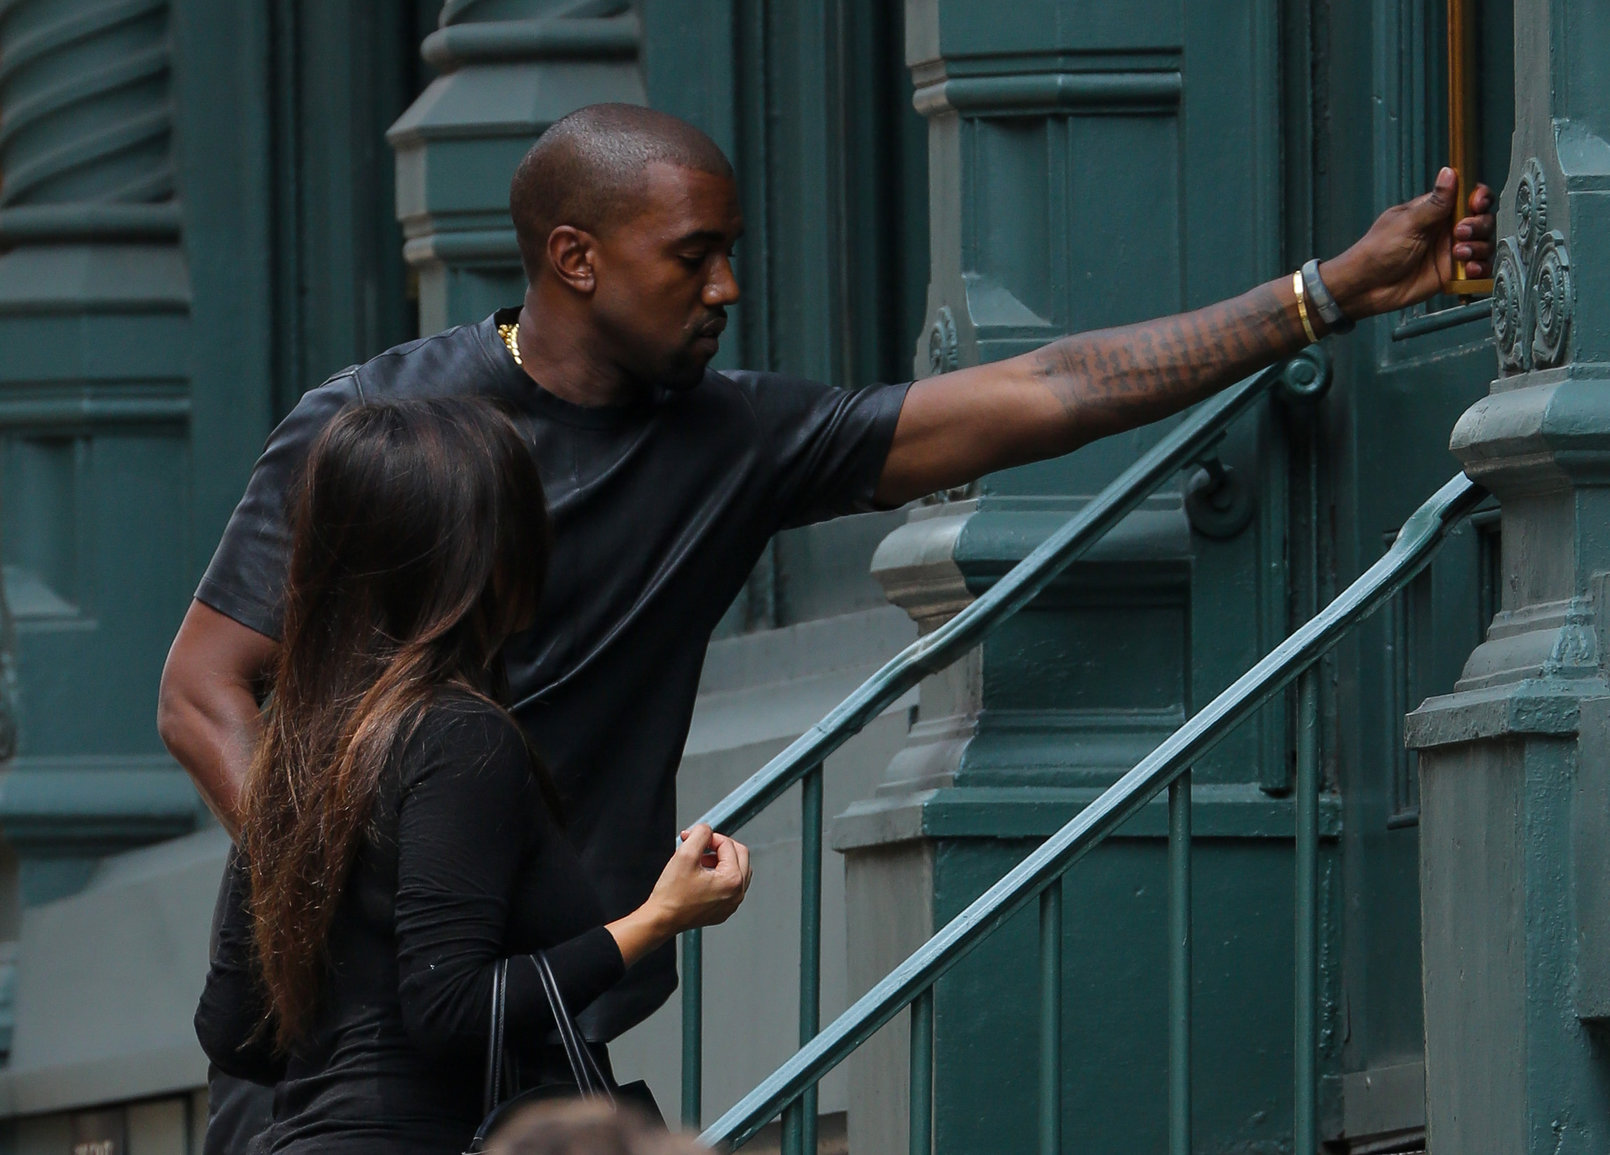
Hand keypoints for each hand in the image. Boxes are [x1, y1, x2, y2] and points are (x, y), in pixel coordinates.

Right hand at [605, 824, 750, 966]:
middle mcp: (737, 893)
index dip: (709, 837)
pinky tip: (700, 877)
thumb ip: (700, 834)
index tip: (693, 839)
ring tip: (699, 861)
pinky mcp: (724, 910)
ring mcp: (731, 904)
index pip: (728, 845)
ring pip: (737, 870)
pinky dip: (718, 876)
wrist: (661, 919)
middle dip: (719, 846)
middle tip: (700, 846)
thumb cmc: (671, 894)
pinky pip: (729, 886)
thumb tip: (707, 829)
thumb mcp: (685, 854)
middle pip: (740, 855)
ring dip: (720, 860)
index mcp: (732, 880)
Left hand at [1319, 167, 1496, 319]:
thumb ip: (1435, 203)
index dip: (1479, 198)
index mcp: (1434, 211)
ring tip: (1460, 253)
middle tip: (1460, 233)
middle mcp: (1446, 229)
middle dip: (1478, 225)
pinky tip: (1470, 270)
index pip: (1468, 197)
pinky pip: (1477, 269)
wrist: (1366, 287)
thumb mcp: (1407, 223)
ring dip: (1479, 247)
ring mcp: (1450, 251)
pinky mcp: (1452, 273)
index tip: (1478, 203)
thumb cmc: (1377, 251)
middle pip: (1481, 219)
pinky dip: (1480, 269)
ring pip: (1483, 243)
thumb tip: (1449, 172)